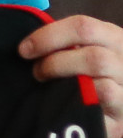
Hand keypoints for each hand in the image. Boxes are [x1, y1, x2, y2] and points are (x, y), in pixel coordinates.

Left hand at [19, 15, 122, 137]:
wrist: (113, 111)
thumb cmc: (91, 79)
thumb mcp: (83, 54)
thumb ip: (66, 46)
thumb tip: (31, 44)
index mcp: (114, 37)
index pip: (83, 26)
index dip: (49, 36)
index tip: (24, 49)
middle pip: (92, 53)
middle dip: (55, 61)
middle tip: (37, 72)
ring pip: (99, 70)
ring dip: (64, 75)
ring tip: (48, 84)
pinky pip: (105, 95)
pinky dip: (80, 95)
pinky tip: (66, 100)